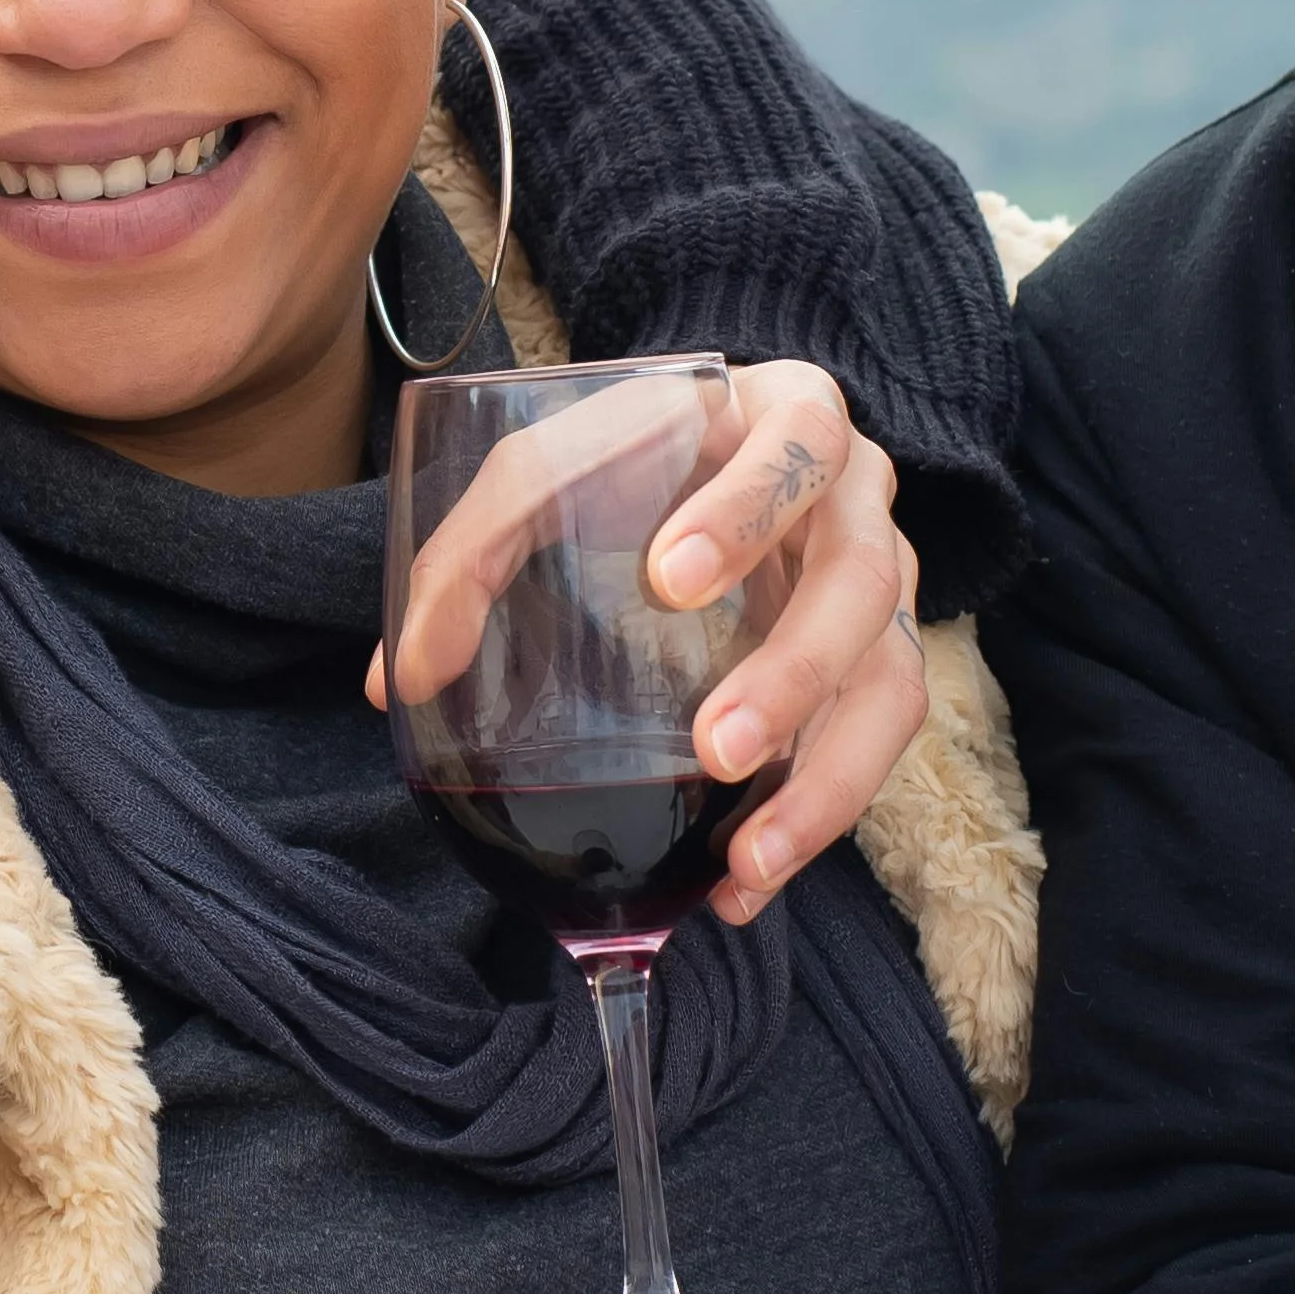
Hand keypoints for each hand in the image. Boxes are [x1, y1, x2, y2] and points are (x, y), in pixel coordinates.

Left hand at [366, 357, 921, 926]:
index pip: (797, 438)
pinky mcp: (878, 665)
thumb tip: (402, 682)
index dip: (746, 508)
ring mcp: (883, 586)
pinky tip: (745, 882)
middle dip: (794, 671)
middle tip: (716, 748)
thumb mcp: (550, 469)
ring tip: (746, 859)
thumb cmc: (633, 460)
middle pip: (864, 578)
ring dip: (826, 780)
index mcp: (787, 411)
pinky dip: (815, 820)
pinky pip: (874, 749)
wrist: (708, 461)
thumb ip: (473, 552)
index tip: (669, 577)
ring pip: (892, 682)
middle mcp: (856, 498)